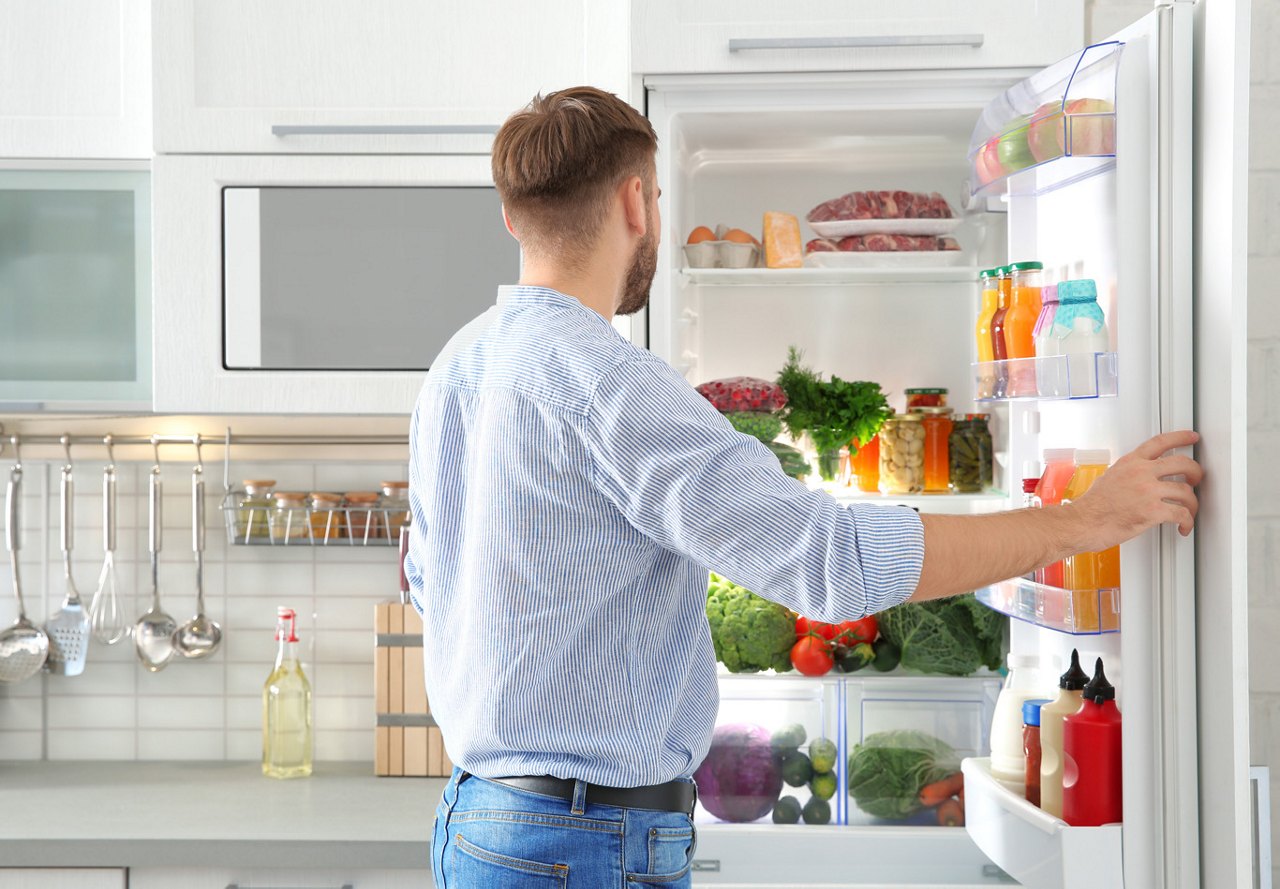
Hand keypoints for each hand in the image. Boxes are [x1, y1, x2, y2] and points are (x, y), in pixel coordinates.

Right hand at [1068, 430, 1202, 552]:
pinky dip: (1187, 522)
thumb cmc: (1092, 506)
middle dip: (1195, 472)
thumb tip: (1138, 479)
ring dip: (1191, 504)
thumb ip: (1128, 474)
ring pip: (1186, 492)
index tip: (1191, 437)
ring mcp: (1148, 491)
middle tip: (1196, 479)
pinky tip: (1183, 526)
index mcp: (1130, 463)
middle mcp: (1141, 473)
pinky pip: (1182, 514)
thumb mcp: (1108, 478)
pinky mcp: (1153, 511)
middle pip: (1183, 463)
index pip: (1160, 442)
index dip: (1180, 437)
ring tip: (1188, 510)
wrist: (1083, 522)